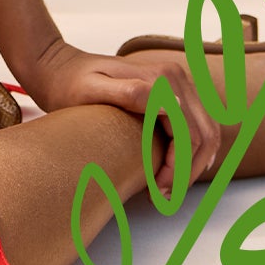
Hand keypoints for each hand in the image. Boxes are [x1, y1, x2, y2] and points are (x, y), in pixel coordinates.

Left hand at [24, 38, 224, 194]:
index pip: (189, 135)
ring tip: (167, 188)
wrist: (58, 67)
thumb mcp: (90, 90)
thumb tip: (167, 105)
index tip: (158, 192)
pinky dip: (192, 151)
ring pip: (206, 132)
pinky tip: (174, 169)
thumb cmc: (69, 83)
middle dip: (188, 171)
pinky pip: (196, 124)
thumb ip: (128, 94)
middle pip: (204, 135)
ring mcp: (176, 82)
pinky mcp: (172, 90)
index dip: (178, 169)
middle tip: (163, 197)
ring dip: (193, 164)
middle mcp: (175, 77)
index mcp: (161, 79)